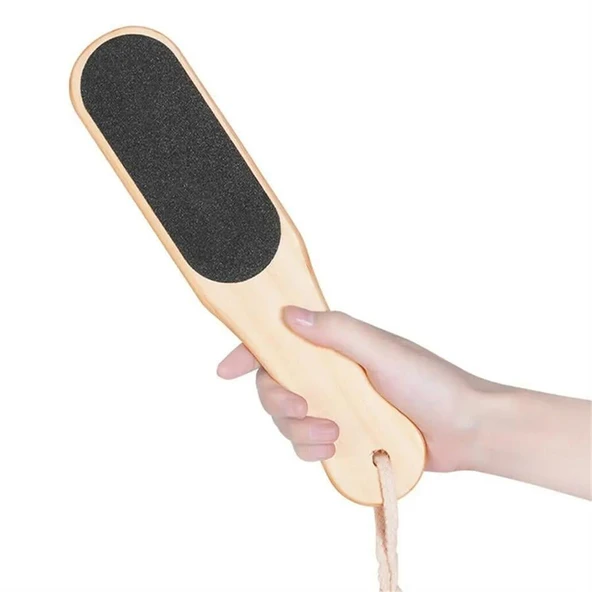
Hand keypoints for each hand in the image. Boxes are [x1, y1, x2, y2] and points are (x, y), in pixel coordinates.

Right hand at [217, 306, 489, 471]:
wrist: (467, 431)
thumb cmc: (432, 383)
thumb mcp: (382, 352)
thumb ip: (338, 332)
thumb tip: (289, 315)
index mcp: (336, 345)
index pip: (281, 342)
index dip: (249, 352)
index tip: (226, 371)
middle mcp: (331, 373)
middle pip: (275, 384)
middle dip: (277, 399)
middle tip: (302, 407)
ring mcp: (336, 406)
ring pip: (287, 419)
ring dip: (298, 430)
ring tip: (332, 435)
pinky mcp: (345, 436)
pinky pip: (307, 445)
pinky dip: (310, 450)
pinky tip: (332, 450)